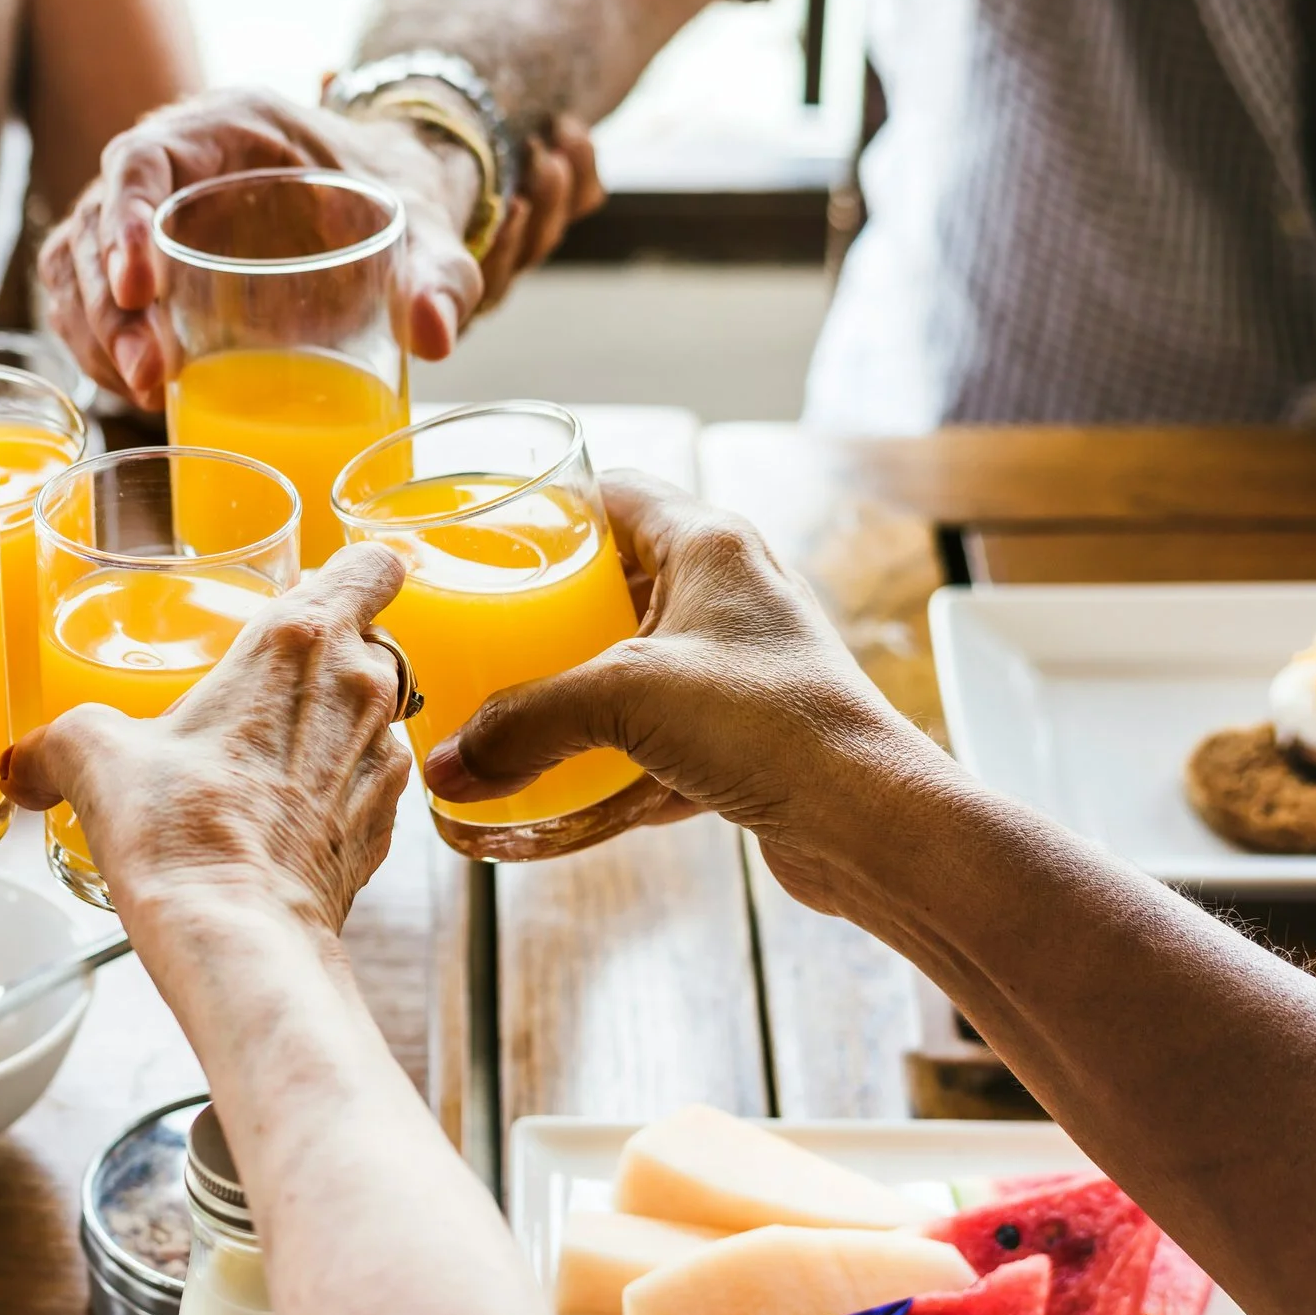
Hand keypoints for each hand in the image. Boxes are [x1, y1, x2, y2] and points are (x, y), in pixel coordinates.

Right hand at [3, 544, 413, 932]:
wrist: (239, 934)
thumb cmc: (179, 830)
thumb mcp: (94, 756)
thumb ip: (57, 742)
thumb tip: (27, 766)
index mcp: (300, 640)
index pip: (373, 566)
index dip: (351, 574)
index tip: (312, 594)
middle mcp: (359, 688)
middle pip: (373, 638)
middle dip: (329, 655)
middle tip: (265, 686)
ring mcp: (384, 759)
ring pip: (378, 712)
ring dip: (336, 723)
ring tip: (268, 760)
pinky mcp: (388, 823)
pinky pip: (373, 782)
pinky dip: (340, 788)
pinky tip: (284, 817)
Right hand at [40, 87, 600, 407]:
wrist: (383, 208)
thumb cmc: (396, 205)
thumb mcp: (430, 232)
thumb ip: (439, 274)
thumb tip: (437, 335)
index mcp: (226, 127)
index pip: (143, 157)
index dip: (124, 218)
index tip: (139, 287)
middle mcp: (170, 163)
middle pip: (94, 223)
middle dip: (107, 304)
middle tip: (149, 372)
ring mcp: (145, 215)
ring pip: (74, 266)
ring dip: (94, 333)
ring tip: (143, 389)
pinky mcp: (140, 265)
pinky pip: (85, 300)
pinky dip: (96, 345)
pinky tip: (137, 388)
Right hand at [419, 473, 954, 909]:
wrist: (869, 822)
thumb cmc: (771, 725)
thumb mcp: (625, 701)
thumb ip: (524, 723)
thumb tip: (446, 766)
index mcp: (709, 544)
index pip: (613, 493)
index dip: (548, 509)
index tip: (488, 541)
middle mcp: (732, 589)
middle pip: (620, 576)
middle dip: (552, 607)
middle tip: (488, 631)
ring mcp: (744, 660)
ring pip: (641, 653)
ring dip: (582, 682)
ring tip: (518, 706)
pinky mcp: (749, 727)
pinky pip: (664, 723)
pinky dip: (617, 747)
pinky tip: (574, 784)